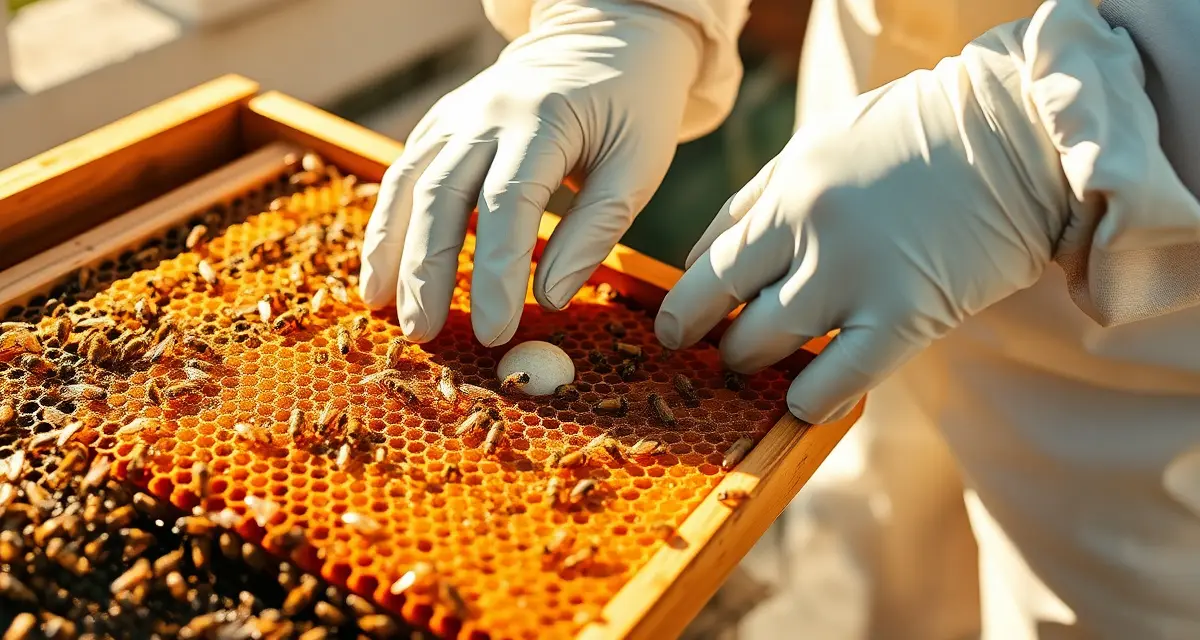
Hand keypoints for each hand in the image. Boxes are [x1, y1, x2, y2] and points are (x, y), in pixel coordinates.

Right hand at [359, 0, 701, 345]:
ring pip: (408, 182)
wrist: (603, 38)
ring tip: (382, 308)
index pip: (508, 204)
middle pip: (441, 194)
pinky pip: (404, 173)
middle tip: (423, 333)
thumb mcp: (639, 167)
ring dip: (389, 249)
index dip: (495, 273)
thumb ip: (596, 231)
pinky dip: (387, 223)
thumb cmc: (631, 109)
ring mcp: (457, 113)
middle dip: (427, 271)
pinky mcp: (442, 122)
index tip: (494, 332)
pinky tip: (380, 268)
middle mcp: (488, 111)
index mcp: (544, 119)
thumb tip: (547, 298)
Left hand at [655, 20, 1075, 422]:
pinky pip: (838, 379)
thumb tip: (701, 255)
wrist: (1017, 135)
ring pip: (767, 345)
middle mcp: (810, 231)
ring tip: (758, 365)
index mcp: (786, 188)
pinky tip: (802, 402)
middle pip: (728, 307)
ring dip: (752, 364)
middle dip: (714, 338)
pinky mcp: (907, 314)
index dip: (686, 304)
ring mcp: (856, 275)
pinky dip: (810, 400)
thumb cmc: (911, 137)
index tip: (678, 326)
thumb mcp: (818, 143)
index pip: (708, 263)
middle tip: (720, 349)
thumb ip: (758, 197)